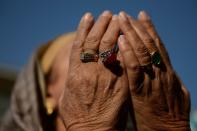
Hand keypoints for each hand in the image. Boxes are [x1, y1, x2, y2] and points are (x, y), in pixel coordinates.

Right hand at [59, 11, 128, 130]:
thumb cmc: (78, 116)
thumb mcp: (66, 97)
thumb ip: (70, 79)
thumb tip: (73, 66)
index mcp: (75, 74)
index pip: (79, 44)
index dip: (83, 28)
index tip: (88, 16)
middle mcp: (89, 71)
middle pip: (95, 41)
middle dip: (101, 25)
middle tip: (107, 14)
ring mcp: (106, 76)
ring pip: (109, 47)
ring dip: (113, 30)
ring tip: (117, 18)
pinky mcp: (120, 83)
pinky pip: (122, 61)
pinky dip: (124, 48)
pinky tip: (127, 37)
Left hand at [118, 11, 190, 129]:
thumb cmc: (168, 115)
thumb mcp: (172, 92)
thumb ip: (166, 78)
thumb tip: (165, 68)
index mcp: (167, 71)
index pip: (157, 44)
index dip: (149, 29)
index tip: (141, 15)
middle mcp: (161, 72)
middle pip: (149, 43)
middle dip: (137, 26)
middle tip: (125, 14)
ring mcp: (152, 80)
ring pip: (142, 51)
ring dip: (131, 33)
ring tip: (121, 19)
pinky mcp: (141, 91)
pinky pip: (134, 68)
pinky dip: (128, 53)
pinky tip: (120, 41)